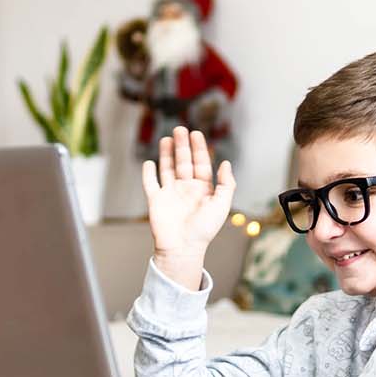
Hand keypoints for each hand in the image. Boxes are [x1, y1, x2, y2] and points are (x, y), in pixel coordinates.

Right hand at [142, 127, 234, 289]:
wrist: (183, 247)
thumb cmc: (204, 229)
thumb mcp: (222, 205)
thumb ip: (226, 184)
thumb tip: (225, 163)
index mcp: (202, 189)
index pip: (201, 164)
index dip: (199, 148)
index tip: (196, 134)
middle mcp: (185, 189)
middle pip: (183, 162)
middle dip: (182, 145)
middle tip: (180, 129)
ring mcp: (170, 194)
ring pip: (167, 168)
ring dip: (167, 154)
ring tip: (167, 138)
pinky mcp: (155, 200)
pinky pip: (150, 184)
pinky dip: (149, 173)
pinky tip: (149, 162)